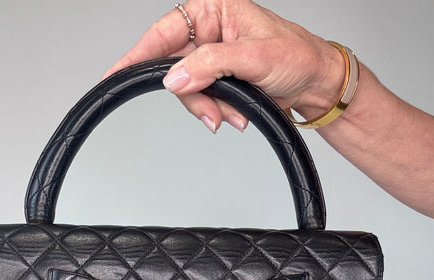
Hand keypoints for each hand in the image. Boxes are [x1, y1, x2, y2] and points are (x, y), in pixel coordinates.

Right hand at [101, 0, 344, 132]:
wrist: (315, 83)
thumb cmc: (296, 56)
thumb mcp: (254, 57)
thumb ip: (211, 65)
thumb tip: (175, 77)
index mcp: (213, 9)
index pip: (165, 31)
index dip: (139, 54)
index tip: (117, 73)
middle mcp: (208, 31)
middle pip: (174, 68)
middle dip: (194, 95)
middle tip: (214, 112)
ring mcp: (211, 58)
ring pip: (187, 90)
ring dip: (209, 108)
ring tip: (237, 114)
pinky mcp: (218, 80)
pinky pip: (201, 102)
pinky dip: (216, 113)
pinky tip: (238, 115)